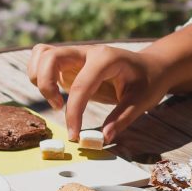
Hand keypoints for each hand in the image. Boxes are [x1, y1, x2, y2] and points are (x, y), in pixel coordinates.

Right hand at [27, 44, 169, 142]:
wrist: (152, 66)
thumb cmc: (149, 81)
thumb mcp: (142, 101)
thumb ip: (121, 119)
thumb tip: (103, 138)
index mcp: (106, 59)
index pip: (81, 85)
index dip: (74, 113)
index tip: (74, 135)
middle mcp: (88, 52)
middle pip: (51, 57)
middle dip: (46, 85)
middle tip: (58, 108)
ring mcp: (77, 55)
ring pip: (42, 54)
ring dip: (39, 77)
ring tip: (55, 99)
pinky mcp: (71, 62)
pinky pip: (44, 59)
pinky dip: (39, 73)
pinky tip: (53, 91)